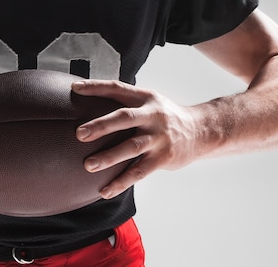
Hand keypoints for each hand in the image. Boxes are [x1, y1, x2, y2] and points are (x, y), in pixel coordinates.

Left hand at [72, 80, 197, 199]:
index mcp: (144, 97)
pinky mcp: (163, 158)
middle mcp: (152, 115)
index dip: (96, 87)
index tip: (75, 88)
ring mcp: (158, 137)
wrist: (201, 131)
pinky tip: (105, 190)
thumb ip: (126, 103)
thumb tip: (90, 104)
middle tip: (79, 134)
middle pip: (124, 117)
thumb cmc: (164, 116)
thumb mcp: (149, 102)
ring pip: (131, 147)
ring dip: (109, 157)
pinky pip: (140, 172)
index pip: (117, 88)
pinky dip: (121, 182)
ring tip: (89, 165)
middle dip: (101, 125)